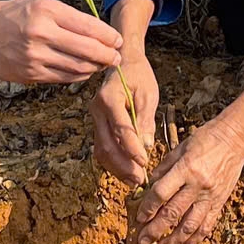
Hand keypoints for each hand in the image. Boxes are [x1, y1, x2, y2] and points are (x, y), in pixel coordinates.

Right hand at [0, 0, 122, 84]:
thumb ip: (69, 17)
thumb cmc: (15, 14)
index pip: (88, 27)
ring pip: (77, 68)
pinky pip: (62, 78)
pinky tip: (83, 71)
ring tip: (101, 65)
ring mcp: (34, 57)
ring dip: (94, 68)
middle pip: (87, 51)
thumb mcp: (42, 4)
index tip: (118, 41)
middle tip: (117, 58)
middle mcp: (41, 34)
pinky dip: (77, 76)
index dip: (108, 37)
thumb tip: (101, 34)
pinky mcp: (30, 74)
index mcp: (47, 11)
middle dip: (108, 56)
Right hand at [91, 52, 161, 184]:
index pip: (120, 129)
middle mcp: (97, 110)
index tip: (145, 162)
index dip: (132, 149)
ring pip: (101, 150)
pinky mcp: (98, 125)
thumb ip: (146, 120)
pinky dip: (113, 162)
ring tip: (134, 180)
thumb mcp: (148, 93)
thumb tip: (145, 146)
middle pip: (106, 144)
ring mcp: (95, 118)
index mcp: (109, 98)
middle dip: (123, 165)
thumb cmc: (138, 76)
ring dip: (117, 168)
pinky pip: (102, 147)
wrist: (124, 63)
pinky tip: (127, 171)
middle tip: (140, 179)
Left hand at [130, 118, 243, 243]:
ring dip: (173, 242)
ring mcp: (210, 197)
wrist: (235, 139)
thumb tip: (148, 187)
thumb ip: (164, 168)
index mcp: (186, 168)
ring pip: (190, 227)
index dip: (147, 208)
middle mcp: (198, 186)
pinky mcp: (220, 204)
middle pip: (173, 213)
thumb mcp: (180, 147)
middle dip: (154, 231)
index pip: (161, 193)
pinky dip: (193, 241)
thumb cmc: (205, 139)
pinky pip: (206, 227)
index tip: (138, 219)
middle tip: (141, 243)